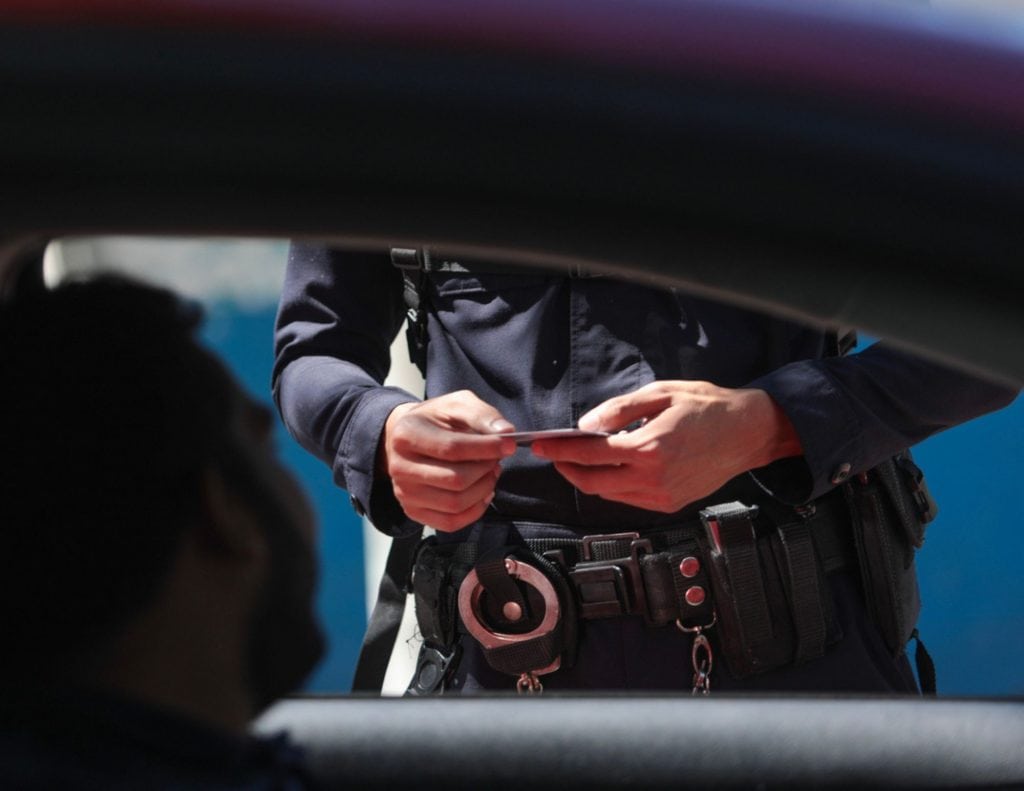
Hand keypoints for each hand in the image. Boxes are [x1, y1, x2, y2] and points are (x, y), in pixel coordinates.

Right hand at [379, 390, 516, 531]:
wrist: (409, 438)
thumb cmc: (436, 420)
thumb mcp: (457, 404)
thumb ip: (482, 415)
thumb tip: (506, 434)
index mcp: (406, 435)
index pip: (451, 448)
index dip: (486, 448)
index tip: (509, 445)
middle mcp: (399, 467)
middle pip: (455, 479)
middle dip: (486, 470)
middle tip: (497, 459)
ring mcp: (404, 493)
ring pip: (455, 503)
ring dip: (484, 489)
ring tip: (490, 472)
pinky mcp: (413, 511)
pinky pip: (451, 522)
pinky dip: (475, 510)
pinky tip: (482, 491)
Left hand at [531, 381, 801, 512]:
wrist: (749, 433)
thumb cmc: (708, 407)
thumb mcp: (661, 394)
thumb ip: (619, 410)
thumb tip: (586, 425)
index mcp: (649, 448)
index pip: (589, 454)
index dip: (559, 450)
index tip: (540, 445)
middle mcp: (653, 478)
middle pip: (591, 483)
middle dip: (566, 469)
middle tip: (553, 454)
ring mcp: (662, 496)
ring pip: (608, 495)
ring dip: (588, 479)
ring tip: (578, 460)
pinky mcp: (670, 504)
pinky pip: (628, 499)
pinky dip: (611, 486)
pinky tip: (610, 468)